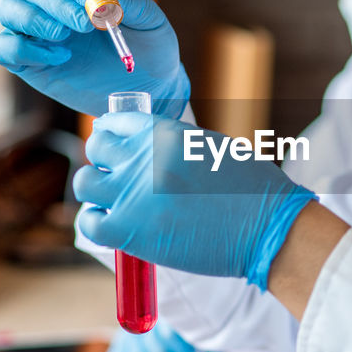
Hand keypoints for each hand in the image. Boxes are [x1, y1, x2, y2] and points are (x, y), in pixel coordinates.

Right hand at [0, 0, 189, 117]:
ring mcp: (39, 34)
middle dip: (56, 4)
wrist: (151, 90)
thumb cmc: (151, 50)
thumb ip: (128, 1)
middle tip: (85, 26)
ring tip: (64, 39)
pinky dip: (20, 48)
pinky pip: (3, 47)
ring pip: (8, 9)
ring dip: (32, 19)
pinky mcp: (30, 63)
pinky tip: (58, 58)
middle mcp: (55, 7)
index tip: (89, 0)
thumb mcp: (150, 22)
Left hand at [73, 112, 316, 289]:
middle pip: (96, 148)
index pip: (116, 122)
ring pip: (86, 182)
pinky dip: (95, 222)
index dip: (111, 134)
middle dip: (103, 161)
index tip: (114, 147)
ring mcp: (131, 192)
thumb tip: (151, 155)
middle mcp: (142, 156)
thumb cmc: (252, 190)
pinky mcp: (127, 229)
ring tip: (114, 202)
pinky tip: (112, 226)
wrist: (266, 227)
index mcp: (164, 131)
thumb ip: (174, 146)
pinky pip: (90, 220)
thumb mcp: (211, 147)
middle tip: (117, 178)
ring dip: (96, 190)